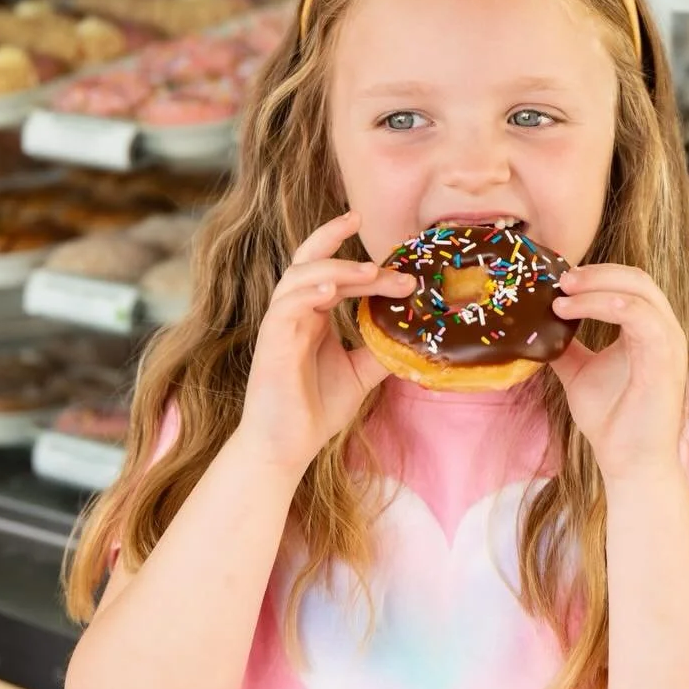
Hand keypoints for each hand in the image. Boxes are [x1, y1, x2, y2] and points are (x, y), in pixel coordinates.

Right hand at [237, 210, 412, 479]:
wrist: (286, 446)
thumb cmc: (316, 408)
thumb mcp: (361, 373)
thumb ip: (382, 350)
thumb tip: (417, 337)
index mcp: (314, 315)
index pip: (335, 273)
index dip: (366, 266)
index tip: (406, 271)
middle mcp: (295, 312)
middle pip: (311, 259)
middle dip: (341, 242)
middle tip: (389, 253)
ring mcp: (280, 324)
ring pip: (299, 275)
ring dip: (335, 267)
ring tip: (370, 270)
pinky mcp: (271, 341)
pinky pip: (286, 306)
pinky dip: (307, 292)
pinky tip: (331, 289)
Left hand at [549, 264, 688, 481]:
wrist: (629, 464)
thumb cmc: (612, 422)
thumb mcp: (579, 374)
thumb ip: (566, 347)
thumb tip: (535, 328)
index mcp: (649, 330)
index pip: (629, 284)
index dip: (596, 275)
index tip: (558, 280)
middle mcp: (664, 331)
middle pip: (637, 278)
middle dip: (596, 273)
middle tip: (559, 279)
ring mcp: (668, 343)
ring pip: (638, 290)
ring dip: (597, 285)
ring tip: (562, 293)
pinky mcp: (664, 360)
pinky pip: (639, 316)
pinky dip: (604, 305)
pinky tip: (571, 311)